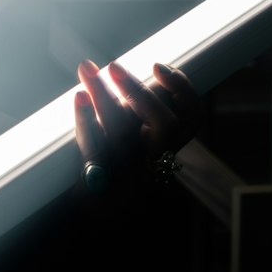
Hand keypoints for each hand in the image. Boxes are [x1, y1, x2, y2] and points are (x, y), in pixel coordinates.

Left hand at [74, 58, 200, 195]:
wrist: (99, 207)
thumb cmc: (121, 153)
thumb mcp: (136, 127)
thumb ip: (141, 101)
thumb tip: (132, 65)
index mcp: (167, 141)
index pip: (192, 115)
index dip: (182, 89)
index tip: (156, 64)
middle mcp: (155, 155)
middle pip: (164, 125)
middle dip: (142, 91)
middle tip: (114, 65)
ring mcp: (130, 168)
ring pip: (125, 134)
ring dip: (104, 96)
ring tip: (86, 66)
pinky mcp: (101, 174)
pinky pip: (94, 149)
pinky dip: (85, 121)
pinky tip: (79, 96)